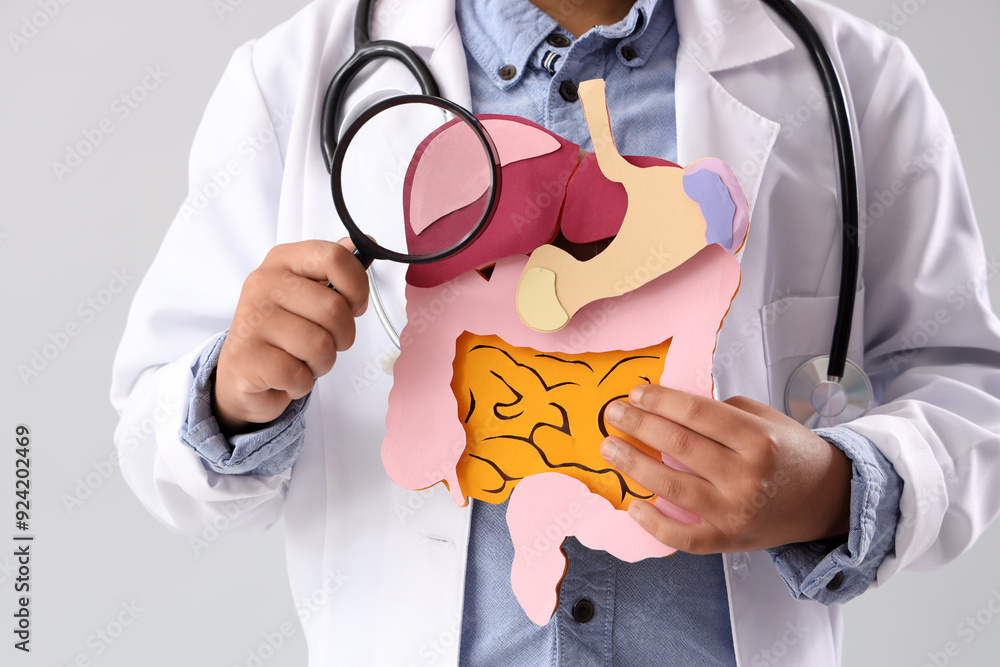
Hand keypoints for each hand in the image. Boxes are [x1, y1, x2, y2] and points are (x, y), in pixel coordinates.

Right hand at [214, 239, 368, 434]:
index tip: (355, 305)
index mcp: (283, 260)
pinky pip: (299, 374)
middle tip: (325, 341)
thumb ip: (335, 269)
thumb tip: (364, 243)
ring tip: (303, 358)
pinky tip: (286, 375)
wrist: (242, 372)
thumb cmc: (284, 330)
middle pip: (335, 309)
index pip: (334, 257)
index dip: (358, 287)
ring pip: (320, 346)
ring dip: (322, 362)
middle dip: (342, 336)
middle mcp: (263, 283)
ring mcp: (251, 319)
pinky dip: (301, 383)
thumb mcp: (309, 292)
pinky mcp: (245, 357)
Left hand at [600, 385, 851, 553]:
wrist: (827, 499)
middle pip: (679, 445)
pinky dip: (654, 523)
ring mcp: (735, 511)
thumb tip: (668, 407)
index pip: (697, 414)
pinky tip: (633, 505)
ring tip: (610, 448)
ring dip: (634, 465)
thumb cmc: (790, 453)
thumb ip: (720, 412)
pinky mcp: (728, 540)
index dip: (661, 401)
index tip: (635, 394)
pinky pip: (683, 536)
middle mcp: (746, 475)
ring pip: (672, 486)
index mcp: (757, 439)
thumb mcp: (766, 418)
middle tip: (612, 414)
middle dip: (638, 426)